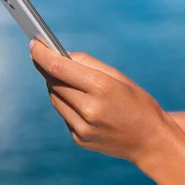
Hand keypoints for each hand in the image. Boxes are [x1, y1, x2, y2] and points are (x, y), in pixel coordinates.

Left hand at [29, 40, 175, 165]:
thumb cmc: (138, 103)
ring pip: (55, 98)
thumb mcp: (119, 77)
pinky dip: (66, 103)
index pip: (59, 68)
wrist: (150, 140)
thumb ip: (88, 64)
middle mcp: (89, 109)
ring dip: (56, 85)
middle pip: (54, 83)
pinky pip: (64, 114)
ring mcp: (83, 128)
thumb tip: (61, 55)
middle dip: (47, 68)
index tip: (33, 43)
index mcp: (101, 88)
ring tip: (64, 77)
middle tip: (43, 55)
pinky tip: (78, 100)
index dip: (42, 55)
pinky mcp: (79, 139)